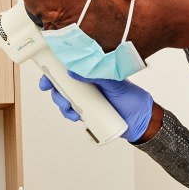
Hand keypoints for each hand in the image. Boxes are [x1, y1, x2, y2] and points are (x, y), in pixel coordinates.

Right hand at [39, 73, 154, 142]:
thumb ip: (97, 75)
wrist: (142, 121)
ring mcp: (86, 100)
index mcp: (92, 74)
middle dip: (54, 89)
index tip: (46, 75)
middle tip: (52, 91)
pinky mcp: (88, 114)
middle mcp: (87, 86)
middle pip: (62, 85)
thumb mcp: (115, 82)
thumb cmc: (132, 98)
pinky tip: (75, 117)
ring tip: (68, 108)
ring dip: (61, 104)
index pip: (70, 68)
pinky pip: (73, 113)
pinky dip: (70, 115)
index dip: (55, 70)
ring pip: (65, 100)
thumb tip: (74, 71)